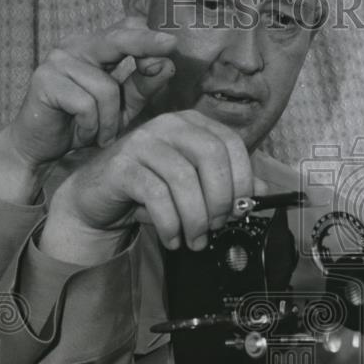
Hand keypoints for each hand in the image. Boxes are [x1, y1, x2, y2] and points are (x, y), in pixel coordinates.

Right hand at [0, 18, 176, 202]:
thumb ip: (143, 85)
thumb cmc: (85, 123)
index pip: (125, 29)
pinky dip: (91, 126)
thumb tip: (167, 63)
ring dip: (109, 120)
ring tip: (99, 133)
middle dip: (145, 44)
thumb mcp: (123, 106)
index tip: (171, 45)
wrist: (42, 148)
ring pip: (106, 88)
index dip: (148, 38)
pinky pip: (86, 105)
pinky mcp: (44, 81)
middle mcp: (75, 46)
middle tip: (171, 44)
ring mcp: (57, 61)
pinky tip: (81, 132)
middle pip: (117, 39)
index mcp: (96, 47)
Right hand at [39, 110, 260, 264]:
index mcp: (193, 124)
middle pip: (211, 157)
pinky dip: (170, 224)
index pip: (232, 144)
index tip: (240, 209)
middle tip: (217, 226)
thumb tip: (263, 191)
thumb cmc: (152, 189)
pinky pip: (156, 195)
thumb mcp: (195, 186)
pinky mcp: (122, 165)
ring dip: (195, 218)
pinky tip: (172, 238)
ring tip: (195, 239)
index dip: (242, 179)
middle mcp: (169, 125)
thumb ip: (228, 184)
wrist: (100, 198)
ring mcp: (142, 142)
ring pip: (184, 179)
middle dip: (220, 199)